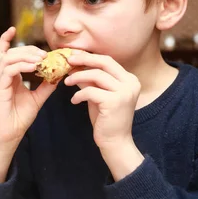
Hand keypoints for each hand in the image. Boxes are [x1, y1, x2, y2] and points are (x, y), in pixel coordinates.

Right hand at [0, 27, 57, 148]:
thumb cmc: (19, 118)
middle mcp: (1, 76)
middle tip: (44, 54)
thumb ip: (46, 86)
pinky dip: (22, 65)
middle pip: (10, 53)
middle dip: (27, 49)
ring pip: (9, 58)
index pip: (4, 53)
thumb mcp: (37, 99)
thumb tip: (58, 75)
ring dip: (26, 55)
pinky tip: (34, 67)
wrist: (9, 135)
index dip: (6, 40)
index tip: (13, 29)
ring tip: (41, 59)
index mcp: (8, 76)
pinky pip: (9, 70)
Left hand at [64, 52, 143, 179]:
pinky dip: (79, 94)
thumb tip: (74, 64)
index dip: (89, 57)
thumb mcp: (98, 94)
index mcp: (129, 79)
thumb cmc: (106, 118)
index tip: (73, 56)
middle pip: (104, 62)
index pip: (108, 61)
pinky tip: (74, 101)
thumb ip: (90, 80)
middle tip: (67, 61)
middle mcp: (131, 83)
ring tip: (66, 83)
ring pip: (96, 75)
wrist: (115, 142)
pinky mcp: (115, 102)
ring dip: (77, 77)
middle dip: (84, 59)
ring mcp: (125, 92)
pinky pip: (91, 91)